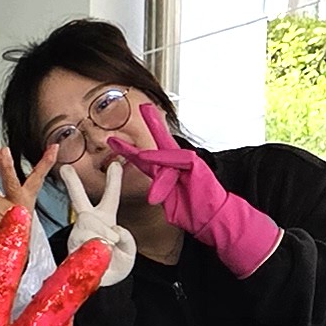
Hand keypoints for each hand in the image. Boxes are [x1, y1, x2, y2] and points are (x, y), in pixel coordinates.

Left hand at [0, 143, 47, 234]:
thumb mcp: (2, 219)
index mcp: (25, 204)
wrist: (11, 265)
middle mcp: (21, 207)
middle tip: (3, 151)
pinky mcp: (4, 224)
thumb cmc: (8, 241)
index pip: (37, 180)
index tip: (53, 148)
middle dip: (7, 165)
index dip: (45, 163)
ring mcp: (13, 215)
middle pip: (12, 182)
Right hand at [54, 163, 136, 286]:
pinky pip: (84, 238)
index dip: (113, 180)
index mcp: (106, 219)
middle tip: (65, 168)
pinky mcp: (71, 245)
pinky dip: (95, 245)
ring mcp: (78, 233)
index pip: (110, 197)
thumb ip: (127, 238)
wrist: (104, 286)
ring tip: (108, 245)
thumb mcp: (129, 251)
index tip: (114, 163)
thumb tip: (113, 231)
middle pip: (79, 198)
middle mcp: (89, 222)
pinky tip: (97, 252)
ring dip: (101, 231)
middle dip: (72, 182)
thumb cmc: (114, 266)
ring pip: (87, 220)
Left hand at [98, 115, 281, 279]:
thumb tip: (153, 194)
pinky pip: (177, 159)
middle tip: (142, 107)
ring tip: (137, 152)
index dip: (129, 150)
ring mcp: (186, 163)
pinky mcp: (195, 164)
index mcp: (166, 174)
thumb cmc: (193, 212)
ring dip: (151, 153)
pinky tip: (151, 158)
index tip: (114, 141)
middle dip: (150, 124)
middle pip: (159, 144)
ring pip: (165, 154)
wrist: (211, 218)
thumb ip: (161, 193)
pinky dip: (163, 159)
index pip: (146, 160)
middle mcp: (176, 165)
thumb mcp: (169, 204)